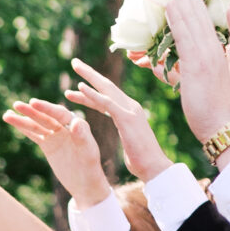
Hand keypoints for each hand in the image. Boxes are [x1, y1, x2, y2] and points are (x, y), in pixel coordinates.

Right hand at [1, 99, 109, 202]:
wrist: (84, 184)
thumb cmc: (90, 169)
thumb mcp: (88, 153)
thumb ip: (83, 137)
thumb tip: (75, 122)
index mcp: (78, 124)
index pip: (60, 114)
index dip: (46, 108)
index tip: (33, 103)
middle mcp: (66, 126)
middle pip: (46, 117)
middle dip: (31, 111)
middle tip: (16, 105)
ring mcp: (56, 135)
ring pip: (37, 125)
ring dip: (22, 119)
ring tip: (6, 114)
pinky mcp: (48, 144)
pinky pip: (34, 134)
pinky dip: (23, 128)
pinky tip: (11, 120)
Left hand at [62, 60, 169, 182]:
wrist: (155, 168)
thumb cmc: (142, 160)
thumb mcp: (129, 141)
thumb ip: (125, 133)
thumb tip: (125, 136)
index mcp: (129, 112)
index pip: (107, 97)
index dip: (91, 91)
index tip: (76, 87)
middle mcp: (130, 106)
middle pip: (107, 86)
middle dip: (90, 73)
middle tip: (75, 62)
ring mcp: (130, 110)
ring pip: (106, 88)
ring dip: (89, 76)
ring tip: (75, 65)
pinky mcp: (126, 118)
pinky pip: (106, 103)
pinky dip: (93, 94)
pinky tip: (80, 86)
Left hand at [162, 0, 229, 153]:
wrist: (226, 130)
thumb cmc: (212, 111)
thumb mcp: (192, 84)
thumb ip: (176, 68)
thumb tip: (159, 60)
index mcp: (214, 51)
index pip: (201, 18)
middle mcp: (212, 49)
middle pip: (197, 12)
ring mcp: (205, 57)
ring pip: (191, 20)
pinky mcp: (197, 67)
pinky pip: (186, 39)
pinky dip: (179, 20)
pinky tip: (171, 4)